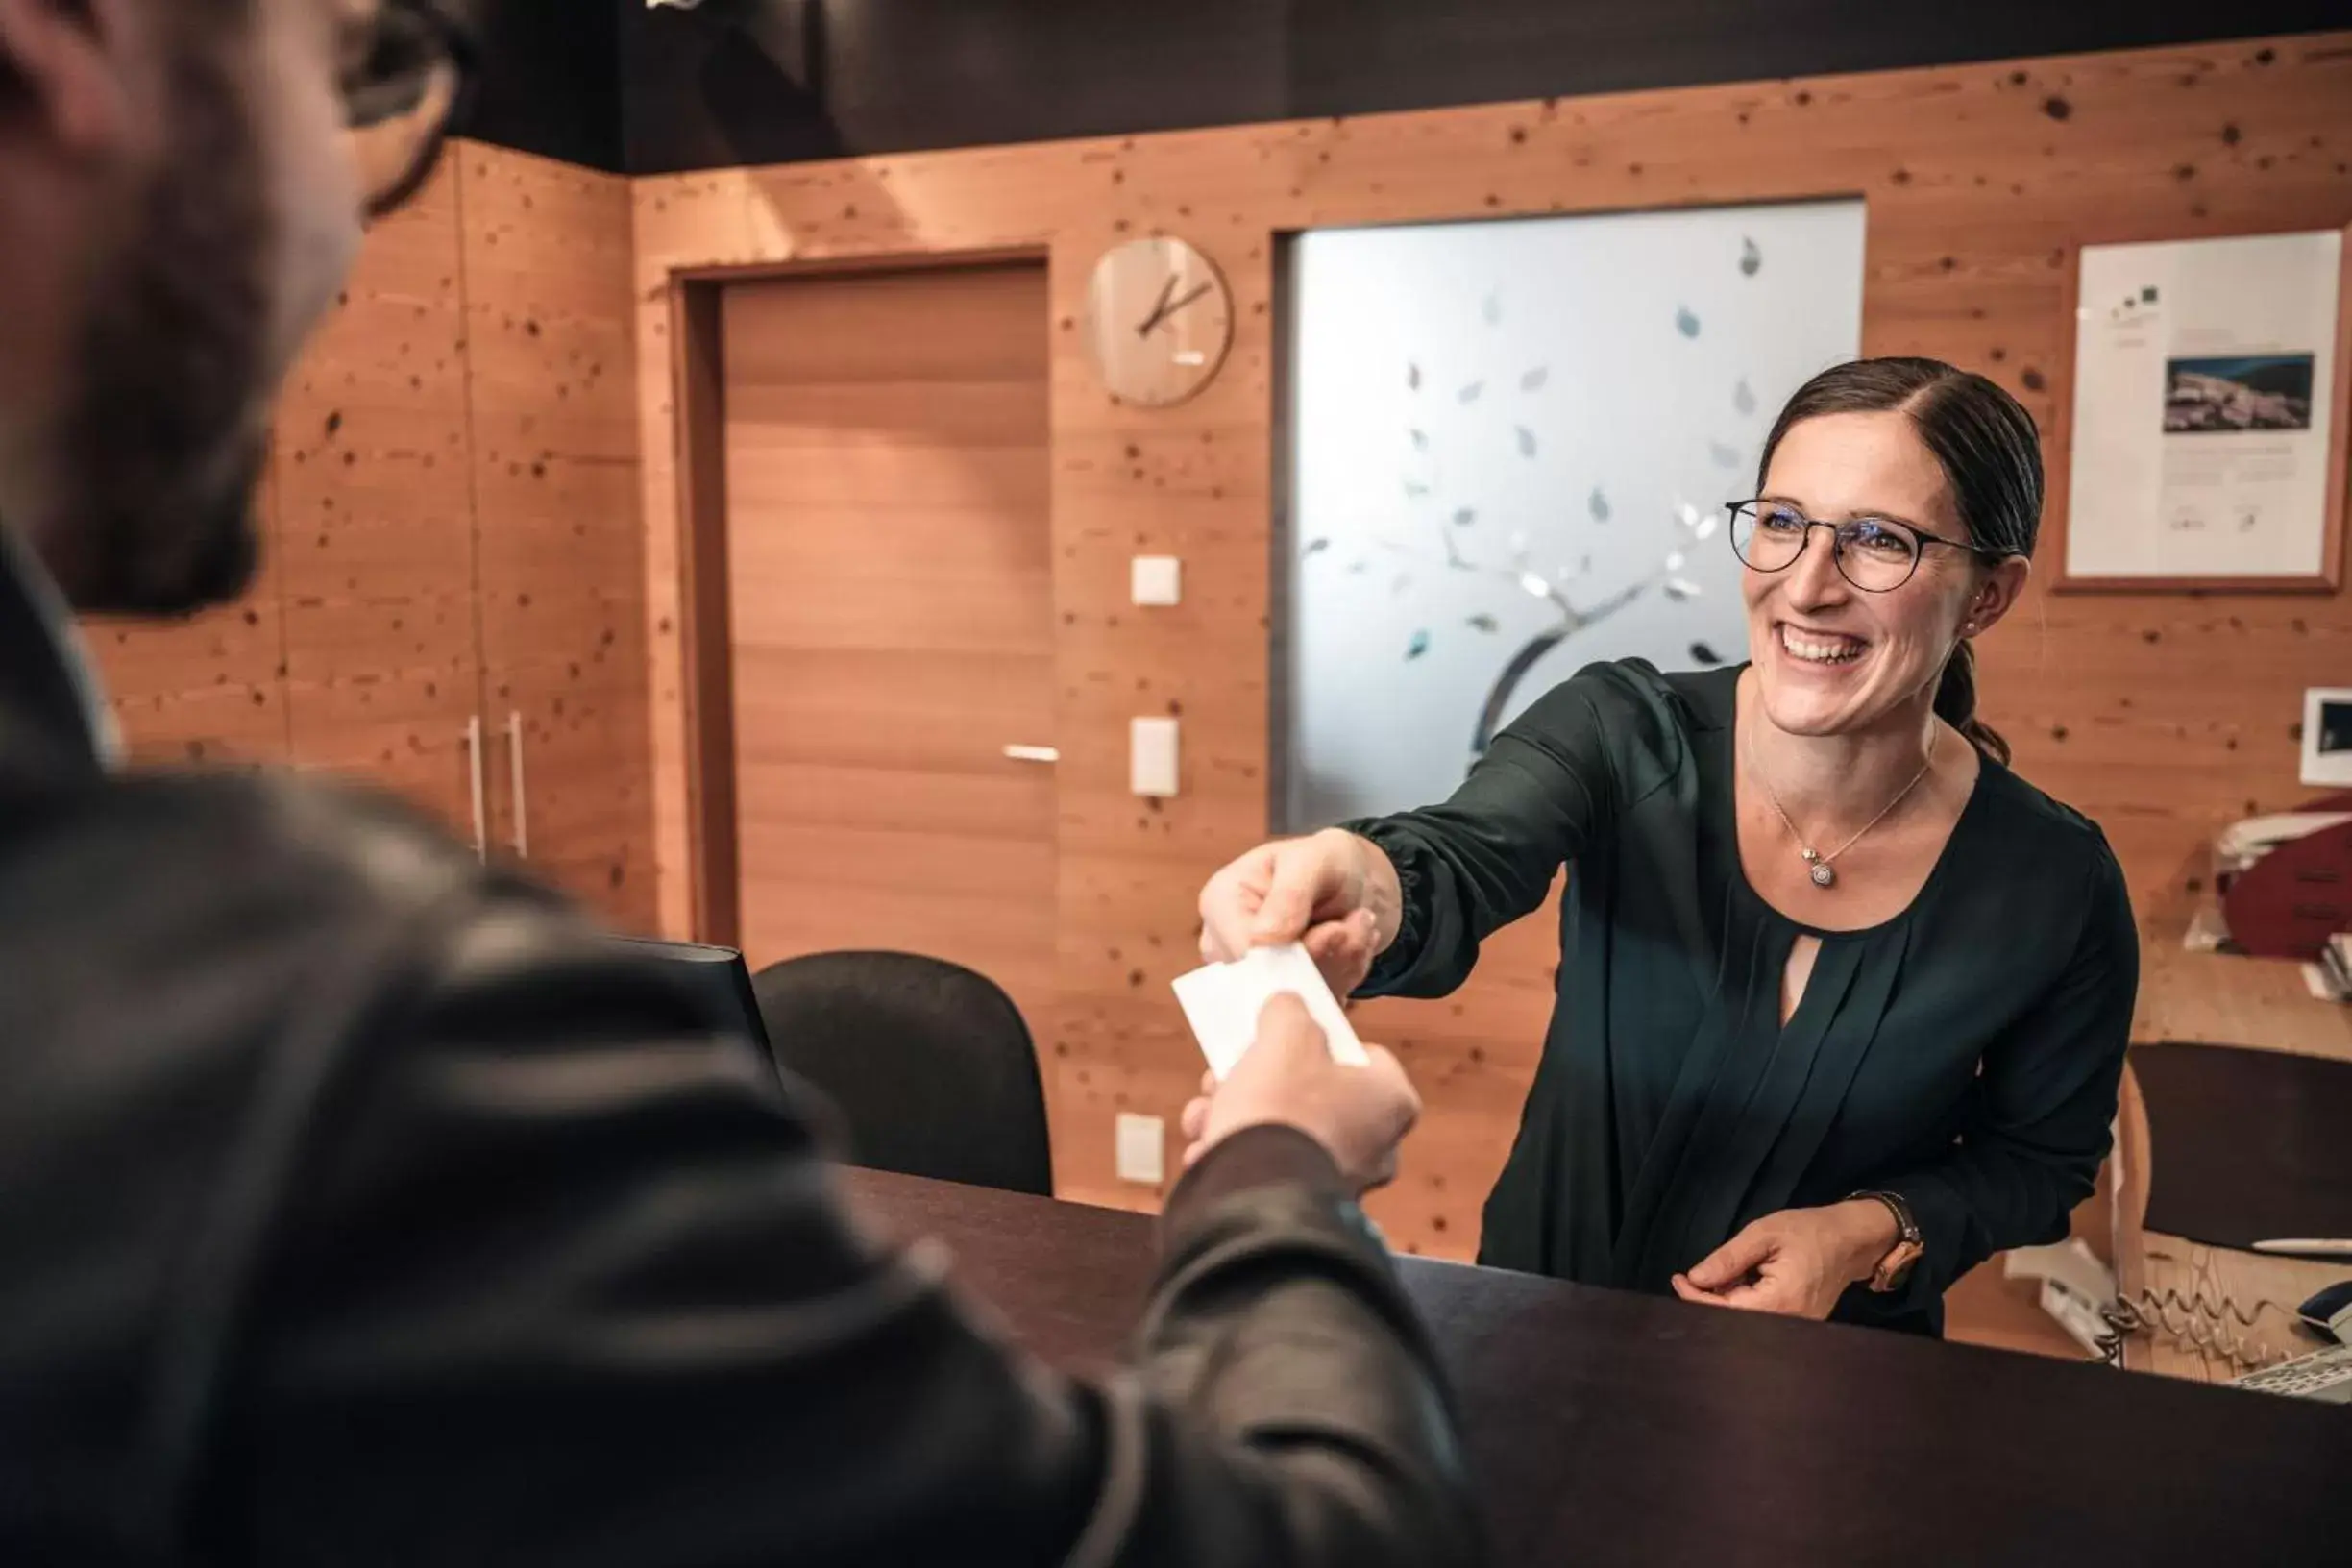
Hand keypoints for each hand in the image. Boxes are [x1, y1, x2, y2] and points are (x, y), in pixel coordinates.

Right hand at [1178, 994, 1420, 1191]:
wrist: (1256, 1198)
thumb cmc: (1283, 1106)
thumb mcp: (1285, 1035)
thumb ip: (1289, 1011)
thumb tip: (1287, 1006)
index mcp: (1392, 1100)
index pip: (1369, 1057)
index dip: (1325, 1042)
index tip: (1286, 1041)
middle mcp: (1380, 1147)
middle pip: (1316, 1096)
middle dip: (1262, 1082)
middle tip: (1225, 1076)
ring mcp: (1345, 1185)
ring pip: (1287, 1134)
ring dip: (1239, 1119)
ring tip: (1202, 1117)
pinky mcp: (1308, 1211)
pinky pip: (1272, 1173)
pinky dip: (1237, 1158)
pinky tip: (1206, 1153)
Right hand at [1197, 830, 1399, 996]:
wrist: (1354, 881)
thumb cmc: (1325, 862)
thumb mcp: (1315, 860)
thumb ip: (1291, 894)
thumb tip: (1263, 939)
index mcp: (1219, 903)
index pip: (1244, 953)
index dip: (1295, 954)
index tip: (1337, 931)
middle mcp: (1224, 945)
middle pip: (1270, 981)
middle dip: (1325, 959)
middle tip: (1355, 928)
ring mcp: (1249, 975)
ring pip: (1297, 997)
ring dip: (1341, 968)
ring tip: (1356, 931)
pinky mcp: (1277, 996)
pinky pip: (1313, 1007)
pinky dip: (1344, 981)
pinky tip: (1353, 950)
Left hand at [1669, 1200, 1898, 1319]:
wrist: (1851, 1240)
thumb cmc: (1810, 1231)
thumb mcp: (1764, 1234)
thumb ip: (1728, 1258)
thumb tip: (1695, 1278)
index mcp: (1780, 1302)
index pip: (1726, 1311)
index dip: (1697, 1297)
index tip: (1678, 1278)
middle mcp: (1788, 1323)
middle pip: (1734, 1321)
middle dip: (1709, 1300)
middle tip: (1694, 1276)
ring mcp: (1796, 1328)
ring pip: (1746, 1321)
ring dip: (1726, 1300)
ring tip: (1722, 1274)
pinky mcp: (1798, 1325)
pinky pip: (1761, 1318)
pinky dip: (1743, 1302)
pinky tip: (1739, 1283)